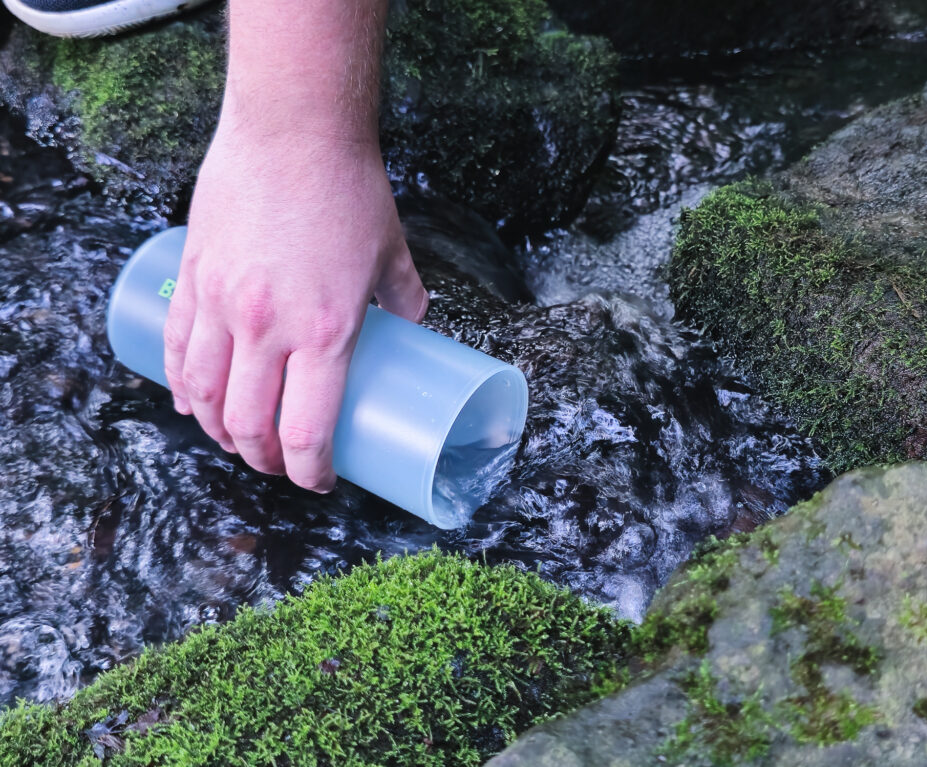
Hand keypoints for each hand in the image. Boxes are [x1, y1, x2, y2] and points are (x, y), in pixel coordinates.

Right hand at [163, 113, 427, 492]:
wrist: (293, 128)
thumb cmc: (349, 188)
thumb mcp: (393, 252)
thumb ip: (406, 297)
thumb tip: (413, 325)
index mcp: (326, 331)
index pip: (307, 431)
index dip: (311, 471)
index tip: (321, 480)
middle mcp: (268, 327)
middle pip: (250, 426)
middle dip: (265, 461)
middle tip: (281, 465)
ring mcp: (222, 302)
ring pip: (203, 395)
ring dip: (216, 432)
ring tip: (235, 442)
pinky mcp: (194, 276)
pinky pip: (178, 347)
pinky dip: (180, 385)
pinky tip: (188, 400)